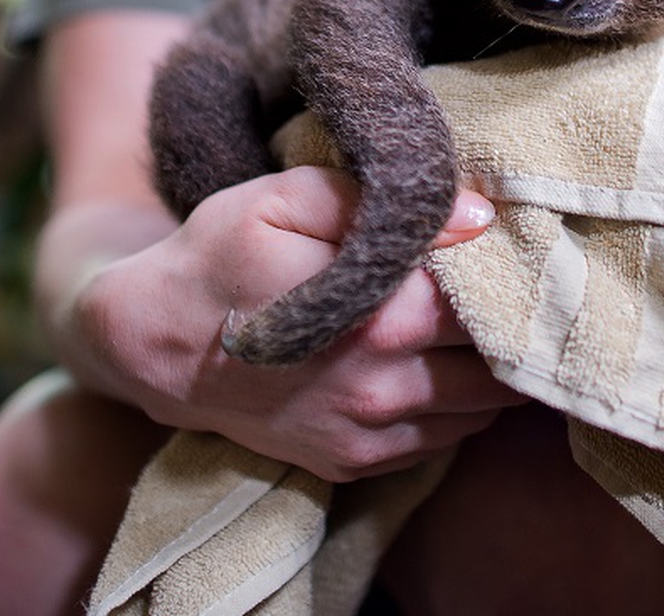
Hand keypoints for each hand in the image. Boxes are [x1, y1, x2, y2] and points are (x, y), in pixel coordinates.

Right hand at [64, 166, 527, 481]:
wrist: (152, 345)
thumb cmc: (220, 257)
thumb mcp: (285, 200)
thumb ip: (382, 202)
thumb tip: (480, 214)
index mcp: (380, 318)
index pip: (494, 296)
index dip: (511, 264)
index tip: (512, 239)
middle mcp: (385, 388)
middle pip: (501, 355)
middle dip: (510, 314)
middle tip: (504, 277)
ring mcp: (372, 435)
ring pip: (487, 404)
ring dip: (492, 363)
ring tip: (474, 318)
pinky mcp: (359, 463)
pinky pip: (449, 436)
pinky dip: (459, 401)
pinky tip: (437, 360)